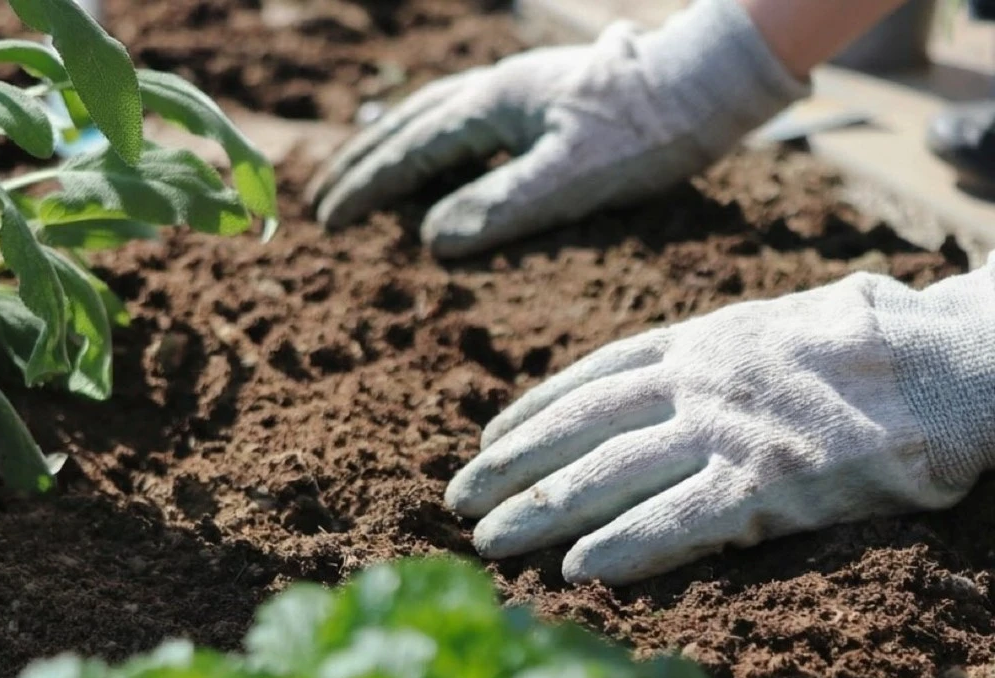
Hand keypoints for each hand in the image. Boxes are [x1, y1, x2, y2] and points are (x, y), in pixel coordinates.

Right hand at [308, 0, 806, 258]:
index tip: (329, 221)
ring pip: (433, 114)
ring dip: (391, 146)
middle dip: (363, 164)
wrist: (708, 85)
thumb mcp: (572, 179)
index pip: (412, 150)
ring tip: (363, 175)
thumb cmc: (646, 134)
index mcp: (494, 103)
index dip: (367, 188)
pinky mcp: (542, 97)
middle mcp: (497, 88)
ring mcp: (518, 88)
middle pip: (408, 124)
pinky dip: (433, 140)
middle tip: (324, 200)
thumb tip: (430, 238)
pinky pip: (465, 117)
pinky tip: (440, 160)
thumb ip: (499, 206)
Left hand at [445, 267, 994, 584]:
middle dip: (511, 465)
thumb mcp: (784, 317)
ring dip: (540, 509)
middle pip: (579, 427)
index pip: (592, 376)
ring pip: (608, 474)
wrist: (960, 357)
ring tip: (488, 540)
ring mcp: (727, 430)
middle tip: (457, 498)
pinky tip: (576, 570)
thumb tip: (688, 357)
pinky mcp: (770, 483)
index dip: (533, 410)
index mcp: (701, 340)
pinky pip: (679, 521)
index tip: (489, 437)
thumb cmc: (881, 340)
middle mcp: (697, 381)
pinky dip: (623, 545)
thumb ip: (724, 343)